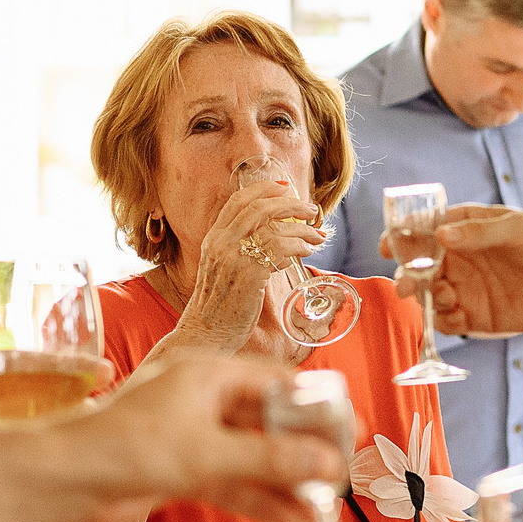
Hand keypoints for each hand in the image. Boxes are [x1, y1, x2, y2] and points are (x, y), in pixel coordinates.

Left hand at [68, 358, 330, 521]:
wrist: (63, 480)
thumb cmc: (125, 447)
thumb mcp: (207, 453)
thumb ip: (269, 459)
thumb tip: (326, 465)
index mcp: (208, 372)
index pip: (278, 381)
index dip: (317, 407)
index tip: (349, 432)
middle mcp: (202, 398)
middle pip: (268, 422)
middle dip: (304, 453)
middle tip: (341, 479)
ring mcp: (191, 435)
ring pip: (251, 457)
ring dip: (284, 483)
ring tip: (322, 511)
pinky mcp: (179, 469)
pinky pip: (230, 481)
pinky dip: (258, 499)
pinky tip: (291, 520)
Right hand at [178, 173, 327, 348]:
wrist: (206, 334)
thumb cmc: (220, 307)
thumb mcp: (222, 270)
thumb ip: (239, 251)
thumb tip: (272, 239)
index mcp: (213, 238)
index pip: (238, 201)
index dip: (264, 189)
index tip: (285, 187)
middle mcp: (221, 243)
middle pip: (259, 208)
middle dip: (290, 204)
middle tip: (310, 210)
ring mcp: (233, 258)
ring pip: (274, 227)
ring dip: (302, 230)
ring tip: (317, 237)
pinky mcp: (249, 275)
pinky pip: (280, 249)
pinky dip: (298, 247)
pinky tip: (307, 254)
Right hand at [406, 206, 522, 336]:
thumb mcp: (519, 228)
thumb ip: (479, 232)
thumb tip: (442, 235)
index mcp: (468, 229)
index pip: (426, 231)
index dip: (404, 238)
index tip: (389, 245)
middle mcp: (463, 259)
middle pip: (421, 267)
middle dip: (408, 275)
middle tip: (406, 284)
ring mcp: (469, 289)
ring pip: (430, 295)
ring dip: (425, 298)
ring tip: (442, 297)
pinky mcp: (481, 317)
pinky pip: (449, 322)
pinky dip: (442, 322)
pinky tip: (453, 316)